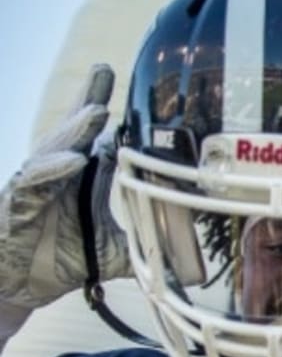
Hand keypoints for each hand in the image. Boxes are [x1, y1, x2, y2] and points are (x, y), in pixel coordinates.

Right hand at [0, 64, 130, 307]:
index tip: (135, 91)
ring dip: (76, 129)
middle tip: (105, 70)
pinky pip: (35, 182)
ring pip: (56, 149)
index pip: (100, 139)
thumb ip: (145, 249)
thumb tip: (188, 267)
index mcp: (82, 178)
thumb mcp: (113, 253)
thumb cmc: (59, 259)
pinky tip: (76, 161)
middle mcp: (59, 174)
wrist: (21, 287)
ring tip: (97, 111)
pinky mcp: (17, 204)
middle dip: (89, 98)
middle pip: (74, 129)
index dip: (113, 114)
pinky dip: (55, 170)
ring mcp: (37, 187)